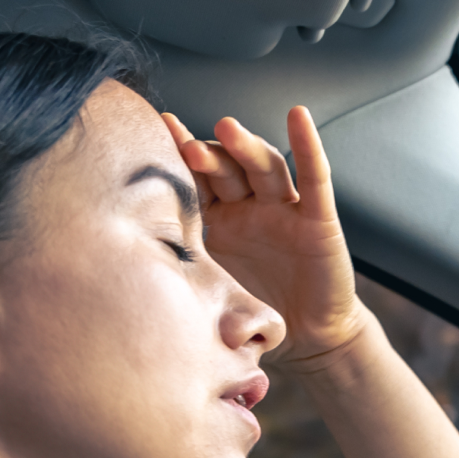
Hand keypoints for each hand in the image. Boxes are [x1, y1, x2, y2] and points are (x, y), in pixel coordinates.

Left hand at [163, 107, 375, 369]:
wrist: (309, 339)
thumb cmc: (260, 311)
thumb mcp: (215, 290)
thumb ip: (186, 276)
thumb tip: (140, 273)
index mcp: (222, 220)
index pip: (199, 181)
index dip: (179, 157)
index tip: (157, 131)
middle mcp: (251, 208)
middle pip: (228, 169)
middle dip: (208, 155)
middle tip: (186, 145)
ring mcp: (284, 210)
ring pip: (264, 168)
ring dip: (245, 147)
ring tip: (226, 129)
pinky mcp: (319, 220)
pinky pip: (314, 179)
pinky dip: (308, 147)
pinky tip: (298, 118)